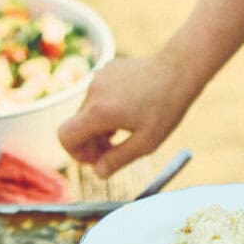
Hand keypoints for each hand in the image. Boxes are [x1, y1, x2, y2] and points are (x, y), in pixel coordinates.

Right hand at [57, 52, 193, 177]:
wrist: (178, 71)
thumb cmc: (165, 108)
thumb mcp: (145, 143)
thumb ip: (117, 160)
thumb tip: (98, 173)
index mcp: (99, 112)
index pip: (65, 136)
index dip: (76, 153)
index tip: (96, 157)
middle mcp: (93, 92)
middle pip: (77, 124)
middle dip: (92, 141)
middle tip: (115, 148)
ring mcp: (99, 78)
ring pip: (88, 110)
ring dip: (100, 124)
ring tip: (125, 128)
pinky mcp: (106, 70)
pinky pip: (98, 95)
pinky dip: (106, 107)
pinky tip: (129, 108)